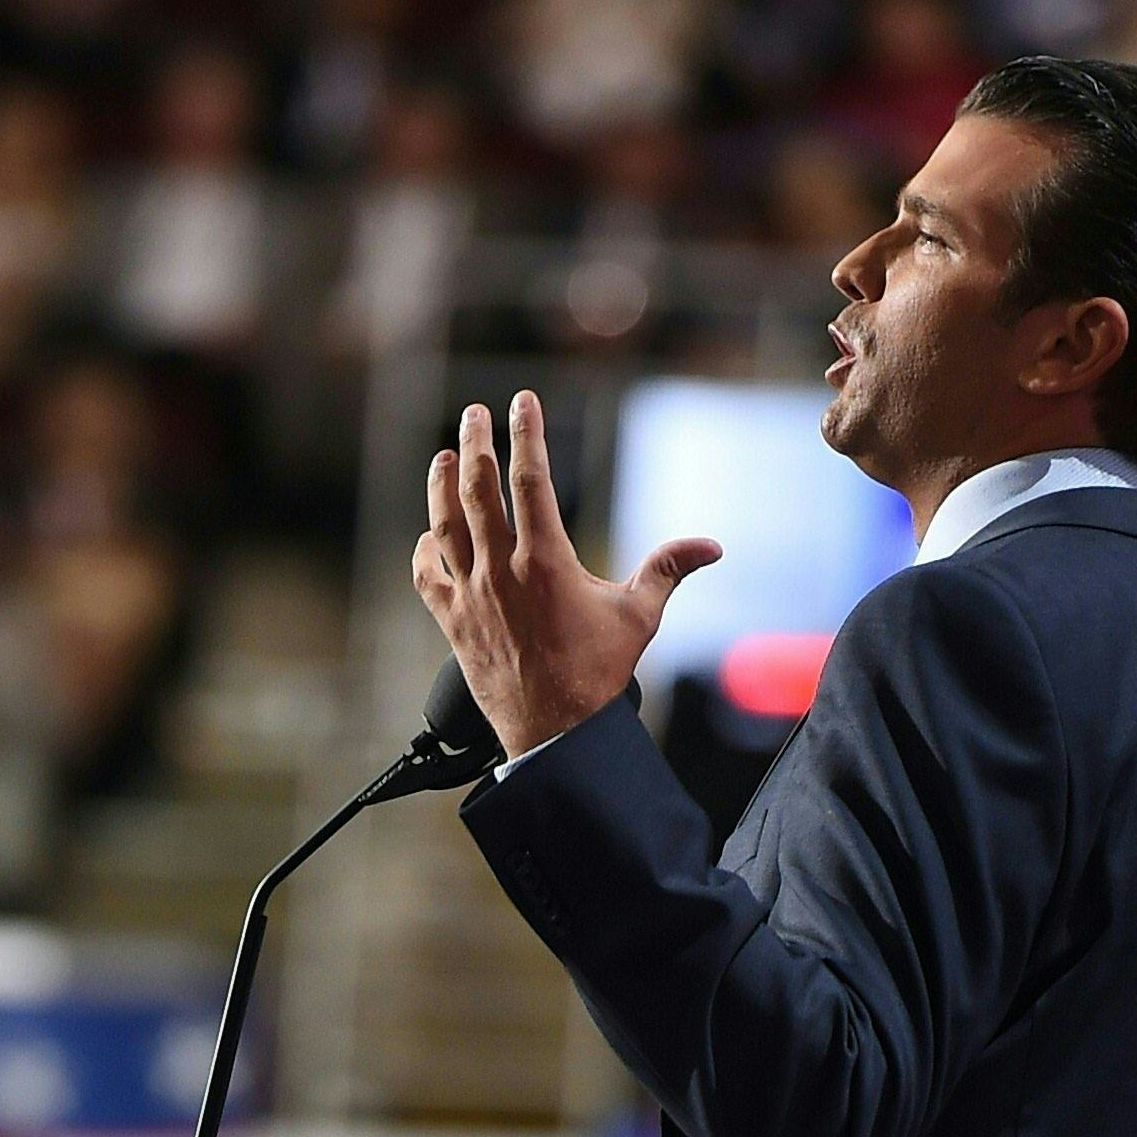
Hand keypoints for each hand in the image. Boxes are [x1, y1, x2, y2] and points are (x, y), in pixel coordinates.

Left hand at [413, 391, 720, 757]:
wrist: (554, 733)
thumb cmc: (597, 676)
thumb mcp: (639, 617)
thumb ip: (668, 570)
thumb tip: (710, 546)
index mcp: (545, 561)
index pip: (530, 480)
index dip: (526, 434)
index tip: (523, 402)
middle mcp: (500, 571)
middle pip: (478, 489)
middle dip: (477, 442)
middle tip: (475, 413)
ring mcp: (472, 596)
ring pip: (445, 523)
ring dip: (441, 483)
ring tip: (445, 455)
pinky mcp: (453, 623)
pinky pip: (429, 576)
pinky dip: (426, 549)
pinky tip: (428, 535)